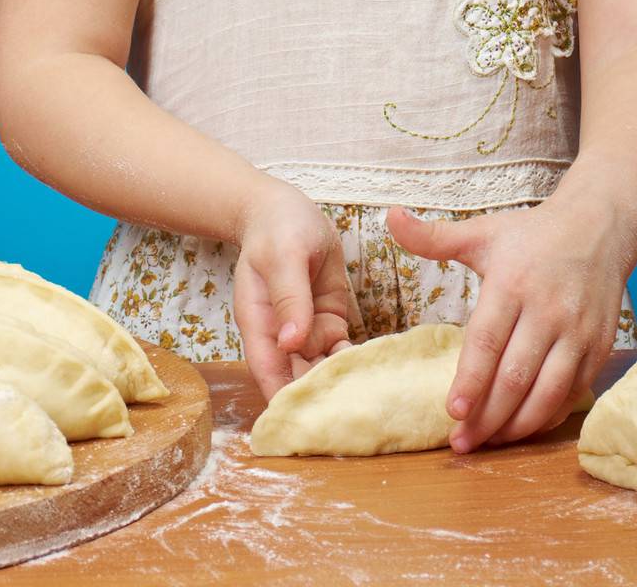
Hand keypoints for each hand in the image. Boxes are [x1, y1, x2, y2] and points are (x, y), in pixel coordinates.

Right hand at [233, 177, 355, 402]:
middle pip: (296, 378)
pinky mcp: (328, 321)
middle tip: (351, 424)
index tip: (304, 427)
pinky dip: (355, 363)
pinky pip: (341, 350)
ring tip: (370, 407)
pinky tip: (376, 374)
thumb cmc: (277, 229)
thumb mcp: (283, 256)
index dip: (284, 400)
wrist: (287, 209)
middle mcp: (281, 335)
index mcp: (260, 323)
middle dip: (319, 401)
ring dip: (341, 385)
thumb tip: (291, 342)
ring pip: (322, 368)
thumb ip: (289, 297)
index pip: (268, 371)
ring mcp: (306, 329)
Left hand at [385, 193, 629, 452]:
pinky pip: (572, 394)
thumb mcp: (482, 232)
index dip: (470, 380)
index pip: (487, 340)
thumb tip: (391, 217)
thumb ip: (434, 237)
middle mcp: (548, 309)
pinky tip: (522, 427)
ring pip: (547, 393)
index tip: (451, 412)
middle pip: (515, 376)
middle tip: (461, 443)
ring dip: (516, 426)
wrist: (598, 227)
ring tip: (488, 442)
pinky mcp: (599, 347)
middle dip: (487, 417)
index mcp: (513, 282)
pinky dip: (546, 417)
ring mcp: (578, 332)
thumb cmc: (530, 234)